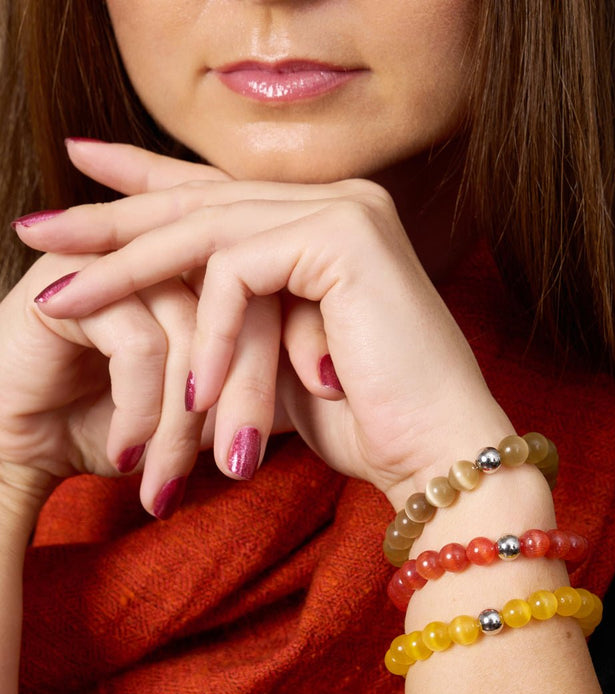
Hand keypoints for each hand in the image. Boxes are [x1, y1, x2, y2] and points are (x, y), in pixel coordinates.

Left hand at [20, 142, 520, 508]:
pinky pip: (240, 270)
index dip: (147, 183)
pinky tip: (195, 388)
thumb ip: (231, 312)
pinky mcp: (348, 236)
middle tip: (38, 228)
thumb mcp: (273, 355)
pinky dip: (209, 330)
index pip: (221, 196)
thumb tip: (166, 294)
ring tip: (61, 302)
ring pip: (209, 231)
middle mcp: (343, 200)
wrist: (437, 454)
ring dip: (132, 274)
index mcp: (330, 223)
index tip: (83, 179)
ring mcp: (349, 210)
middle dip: (113, 220)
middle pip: (202, 203)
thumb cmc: (365, 418)